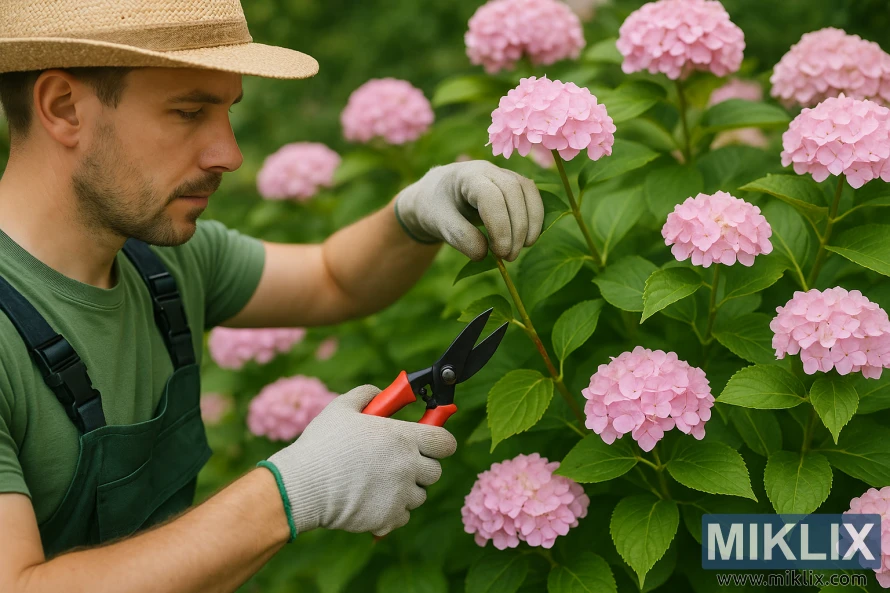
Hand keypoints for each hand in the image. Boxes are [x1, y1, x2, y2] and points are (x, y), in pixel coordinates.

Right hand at [262, 385, 456, 536]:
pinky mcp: (389, 518)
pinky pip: (403, 515)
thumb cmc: (321, 443)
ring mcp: (400, 495)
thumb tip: (382, 394)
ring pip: (419, 494)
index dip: (440, 442)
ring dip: (405, 489)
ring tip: (378, 483)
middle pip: (435, 471)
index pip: (445, 442)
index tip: (431, 443)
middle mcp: (407, 466)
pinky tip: (370, 500)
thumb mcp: (341, 407)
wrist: (302, 485)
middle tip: (396, 463)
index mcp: (402, 437)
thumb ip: (367, 395)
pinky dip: (392, 510)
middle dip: (420, 467)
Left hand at [394, 160, 544, 261]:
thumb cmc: (435, 208)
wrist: (435, 194)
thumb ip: (459, 237)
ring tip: (520, 250)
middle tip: (509, 257)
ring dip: (530, 223)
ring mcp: (503, 174)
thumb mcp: (438, 224)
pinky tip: (527, 239)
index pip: (491, 197)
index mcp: (466, 176)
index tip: (499, 253)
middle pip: (513, 192)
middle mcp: (488, 170)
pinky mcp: (513, 184)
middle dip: (517, 227)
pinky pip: (532, 196)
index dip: (500, 226)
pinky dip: (535, 218)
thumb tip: (484, 253)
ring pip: (528, 191)